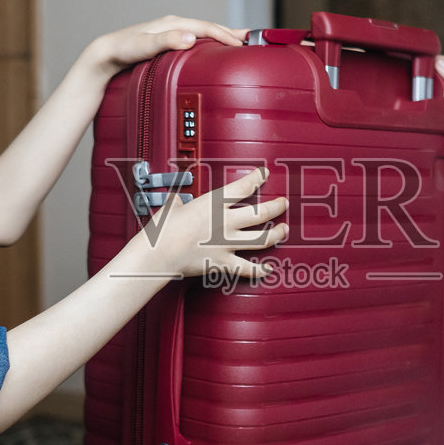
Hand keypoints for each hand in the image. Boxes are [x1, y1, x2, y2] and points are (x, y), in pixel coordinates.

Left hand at [82, 15, 247, 77]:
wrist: (105, 55)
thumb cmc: (122, 51)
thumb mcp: (143, 47)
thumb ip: (165, 41)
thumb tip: (191, 38)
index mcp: (173, 24)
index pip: (206, 28)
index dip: (226, 36)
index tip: (242, 45)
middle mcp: (175, 26)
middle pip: (209, 28)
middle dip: (231, 33)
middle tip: (253, 40)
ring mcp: (172, 33)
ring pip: (204, 33)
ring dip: (222, 37)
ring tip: (241, 42)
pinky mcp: (169, 42)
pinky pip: (197, 40)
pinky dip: (210, 43)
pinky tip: (214, 50)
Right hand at [128, 166, 288, 281]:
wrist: (158, 254)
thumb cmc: (162, 230)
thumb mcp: (171, 208)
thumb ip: (178, 203)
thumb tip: (177, 202)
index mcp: (214, 204)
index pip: (243, 186)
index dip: (256, 178)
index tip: (263, 174)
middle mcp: (226, 222)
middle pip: (261, 213)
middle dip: (276, 207)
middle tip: (283, 203)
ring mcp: (227, 244)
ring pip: (262, 239)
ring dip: (277, 234)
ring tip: (284, 230)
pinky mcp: (223, 263)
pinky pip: (247, 268)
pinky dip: (260, 270)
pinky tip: (268, 269)